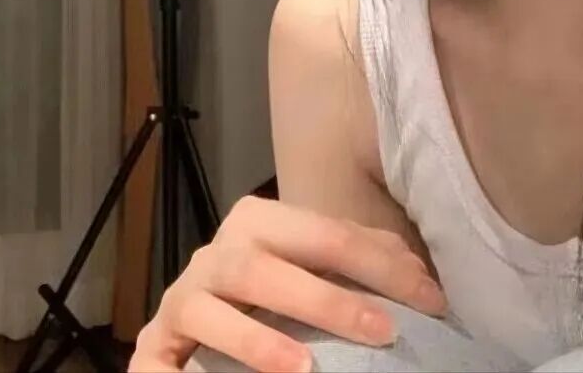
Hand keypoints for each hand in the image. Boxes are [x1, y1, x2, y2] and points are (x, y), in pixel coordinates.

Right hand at [128, 194, 447, 372]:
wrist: (198, 322)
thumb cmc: (272, 292)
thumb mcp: (316, 267)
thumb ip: (363, 261)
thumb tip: (420, 279)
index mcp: (258, 223)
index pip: (324, 234)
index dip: (380, 267)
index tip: (430, 302)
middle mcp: (214, 254)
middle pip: (262, 267)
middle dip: (325, 299)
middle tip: (383, 331)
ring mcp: (181, 300)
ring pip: (210, 308)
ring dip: (256, 339)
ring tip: (305, 369)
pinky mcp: (151, 347)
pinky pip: (158, 363)